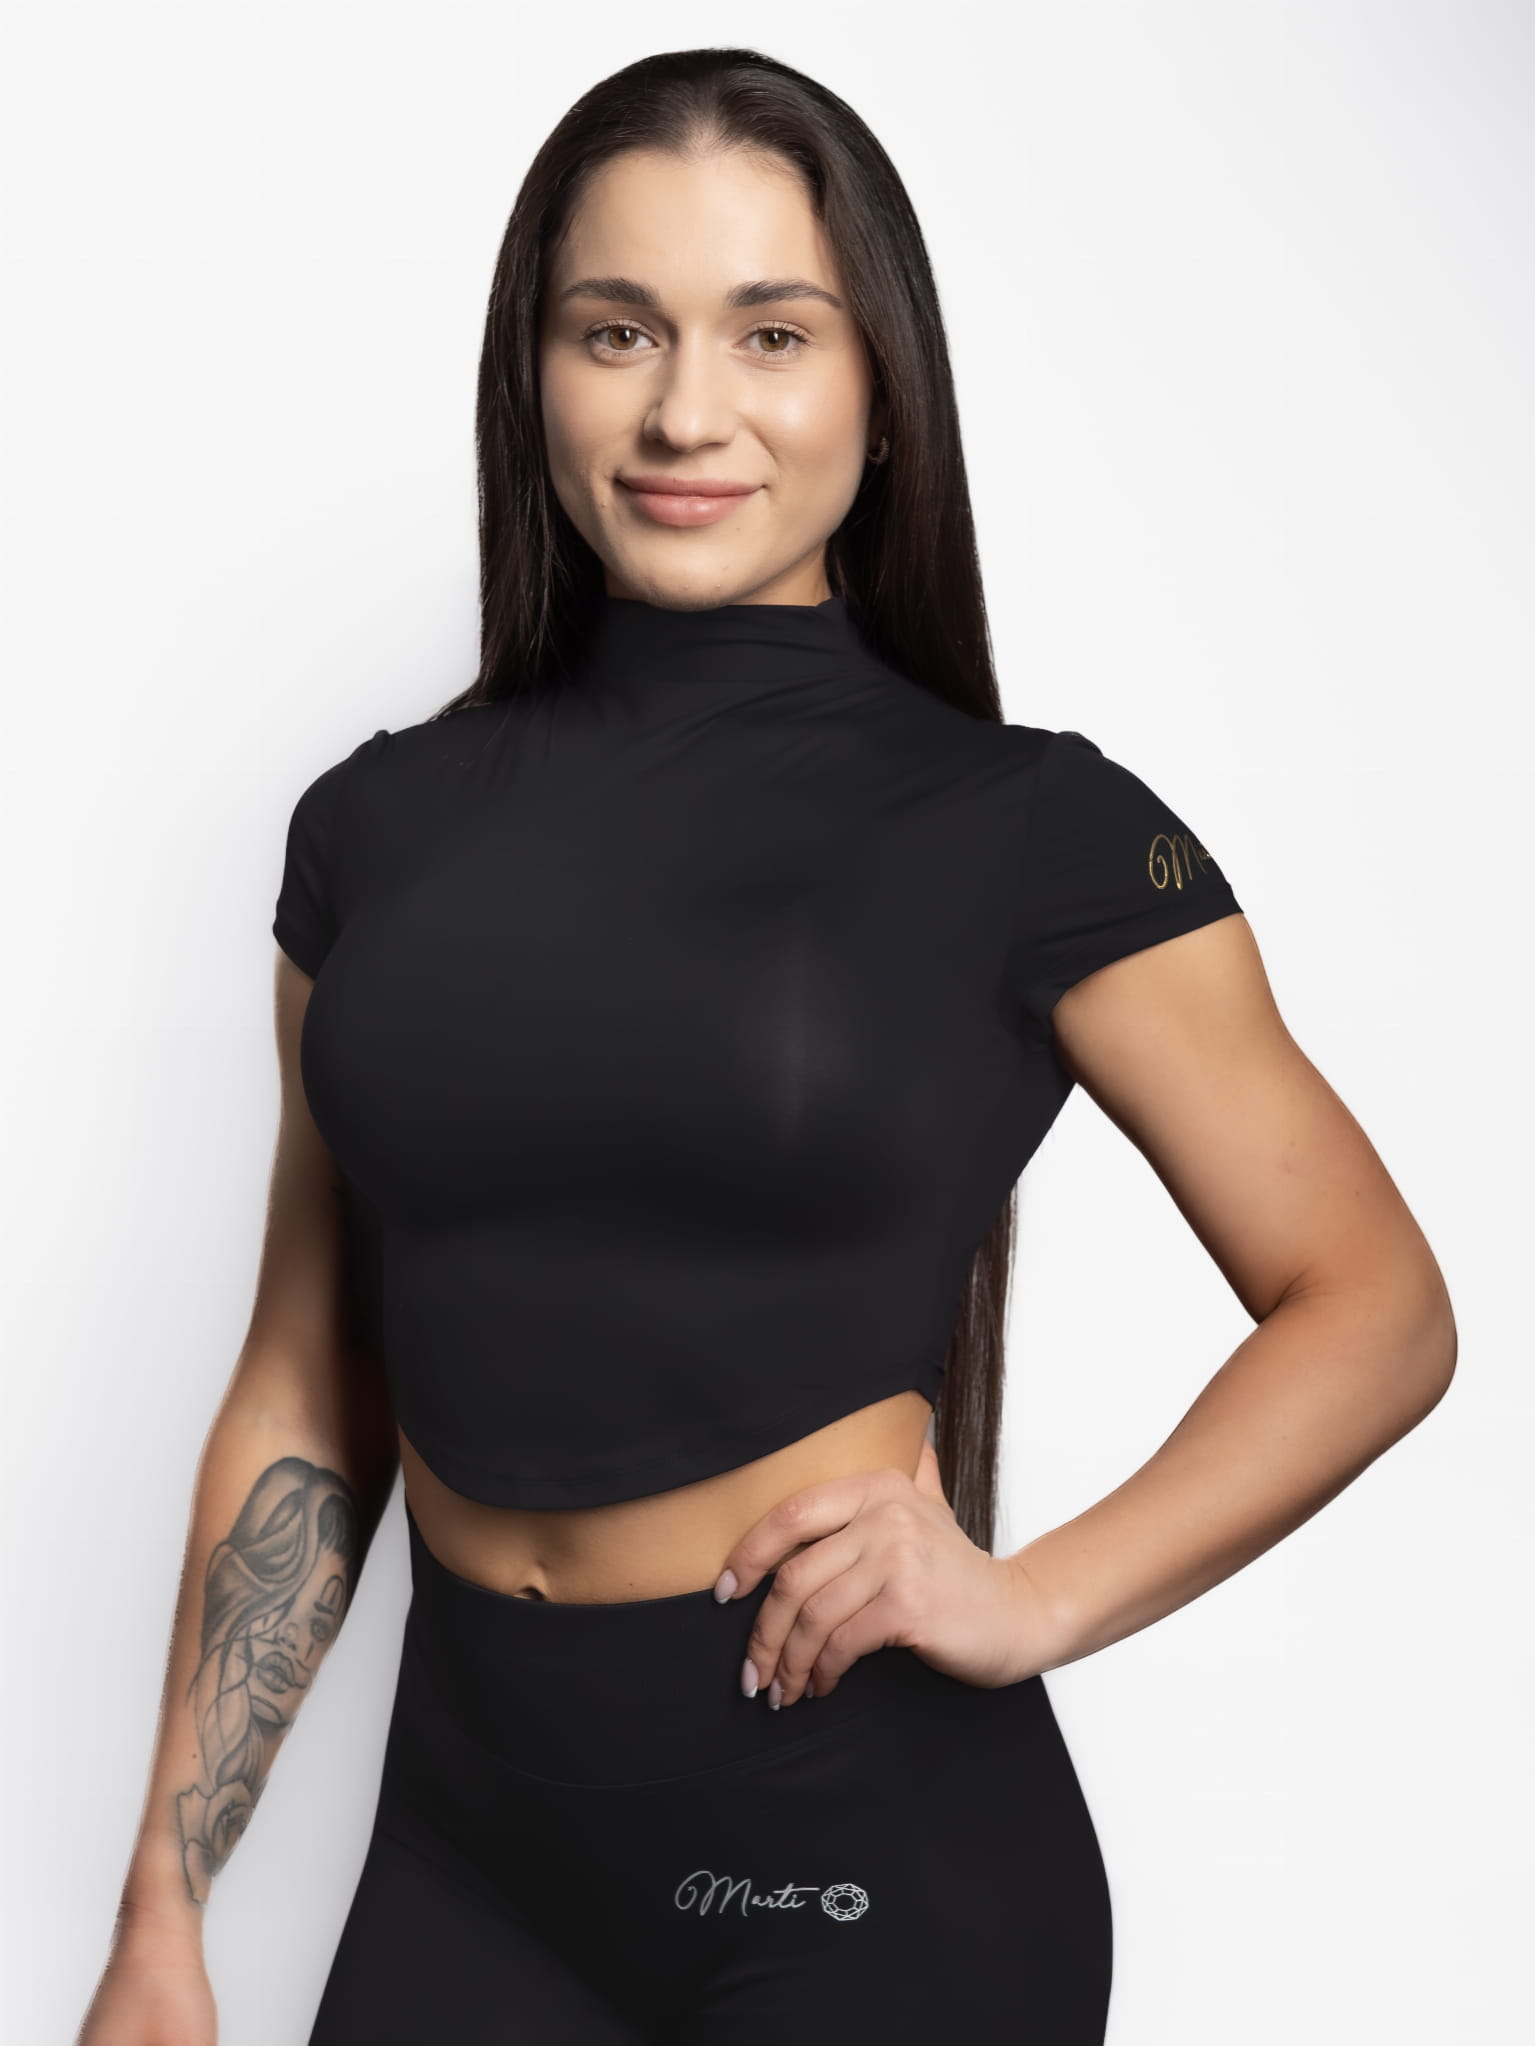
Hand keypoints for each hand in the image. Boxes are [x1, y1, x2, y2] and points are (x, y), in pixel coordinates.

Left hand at [713, 1438, 1060, 1706]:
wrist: (1019, 1614)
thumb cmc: (960, 1573)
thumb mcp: (929, 1509)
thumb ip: (908, 1475)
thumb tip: (902, 1434)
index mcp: (877, 1487)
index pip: (791, 1515)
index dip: (748, 1555)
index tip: (725, 1591)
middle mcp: (884, 1514)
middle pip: (793, 1575)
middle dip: (763, 1631)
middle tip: (751, 1671)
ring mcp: (898, 1558)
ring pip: (812, 1615)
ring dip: (787, 1662)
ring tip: (781, 1690)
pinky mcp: (908, 1604)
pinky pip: (841, 1642)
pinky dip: (821, 1671)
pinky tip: (820, 1686)